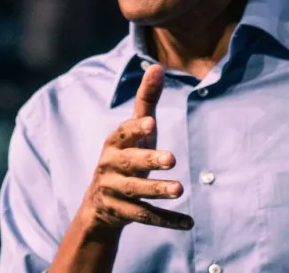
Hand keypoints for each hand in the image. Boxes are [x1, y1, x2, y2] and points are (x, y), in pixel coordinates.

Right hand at [80, 64, 192, 231]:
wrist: (99, 203)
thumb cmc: (125, 155)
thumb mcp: (136, 131)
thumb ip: (146, 100)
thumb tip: (158, 66)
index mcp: (113, 143)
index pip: (123, 133)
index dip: (135, 129)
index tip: (152, 123)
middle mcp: (109, 167)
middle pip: (129, 163)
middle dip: (149, 161)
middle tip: (173, 159)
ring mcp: (114, 192)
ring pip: (136, 192)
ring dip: (157, 190)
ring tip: (180, 189)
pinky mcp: (123, 214)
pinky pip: (146, 217)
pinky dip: (167, 220)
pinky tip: (189, 222)